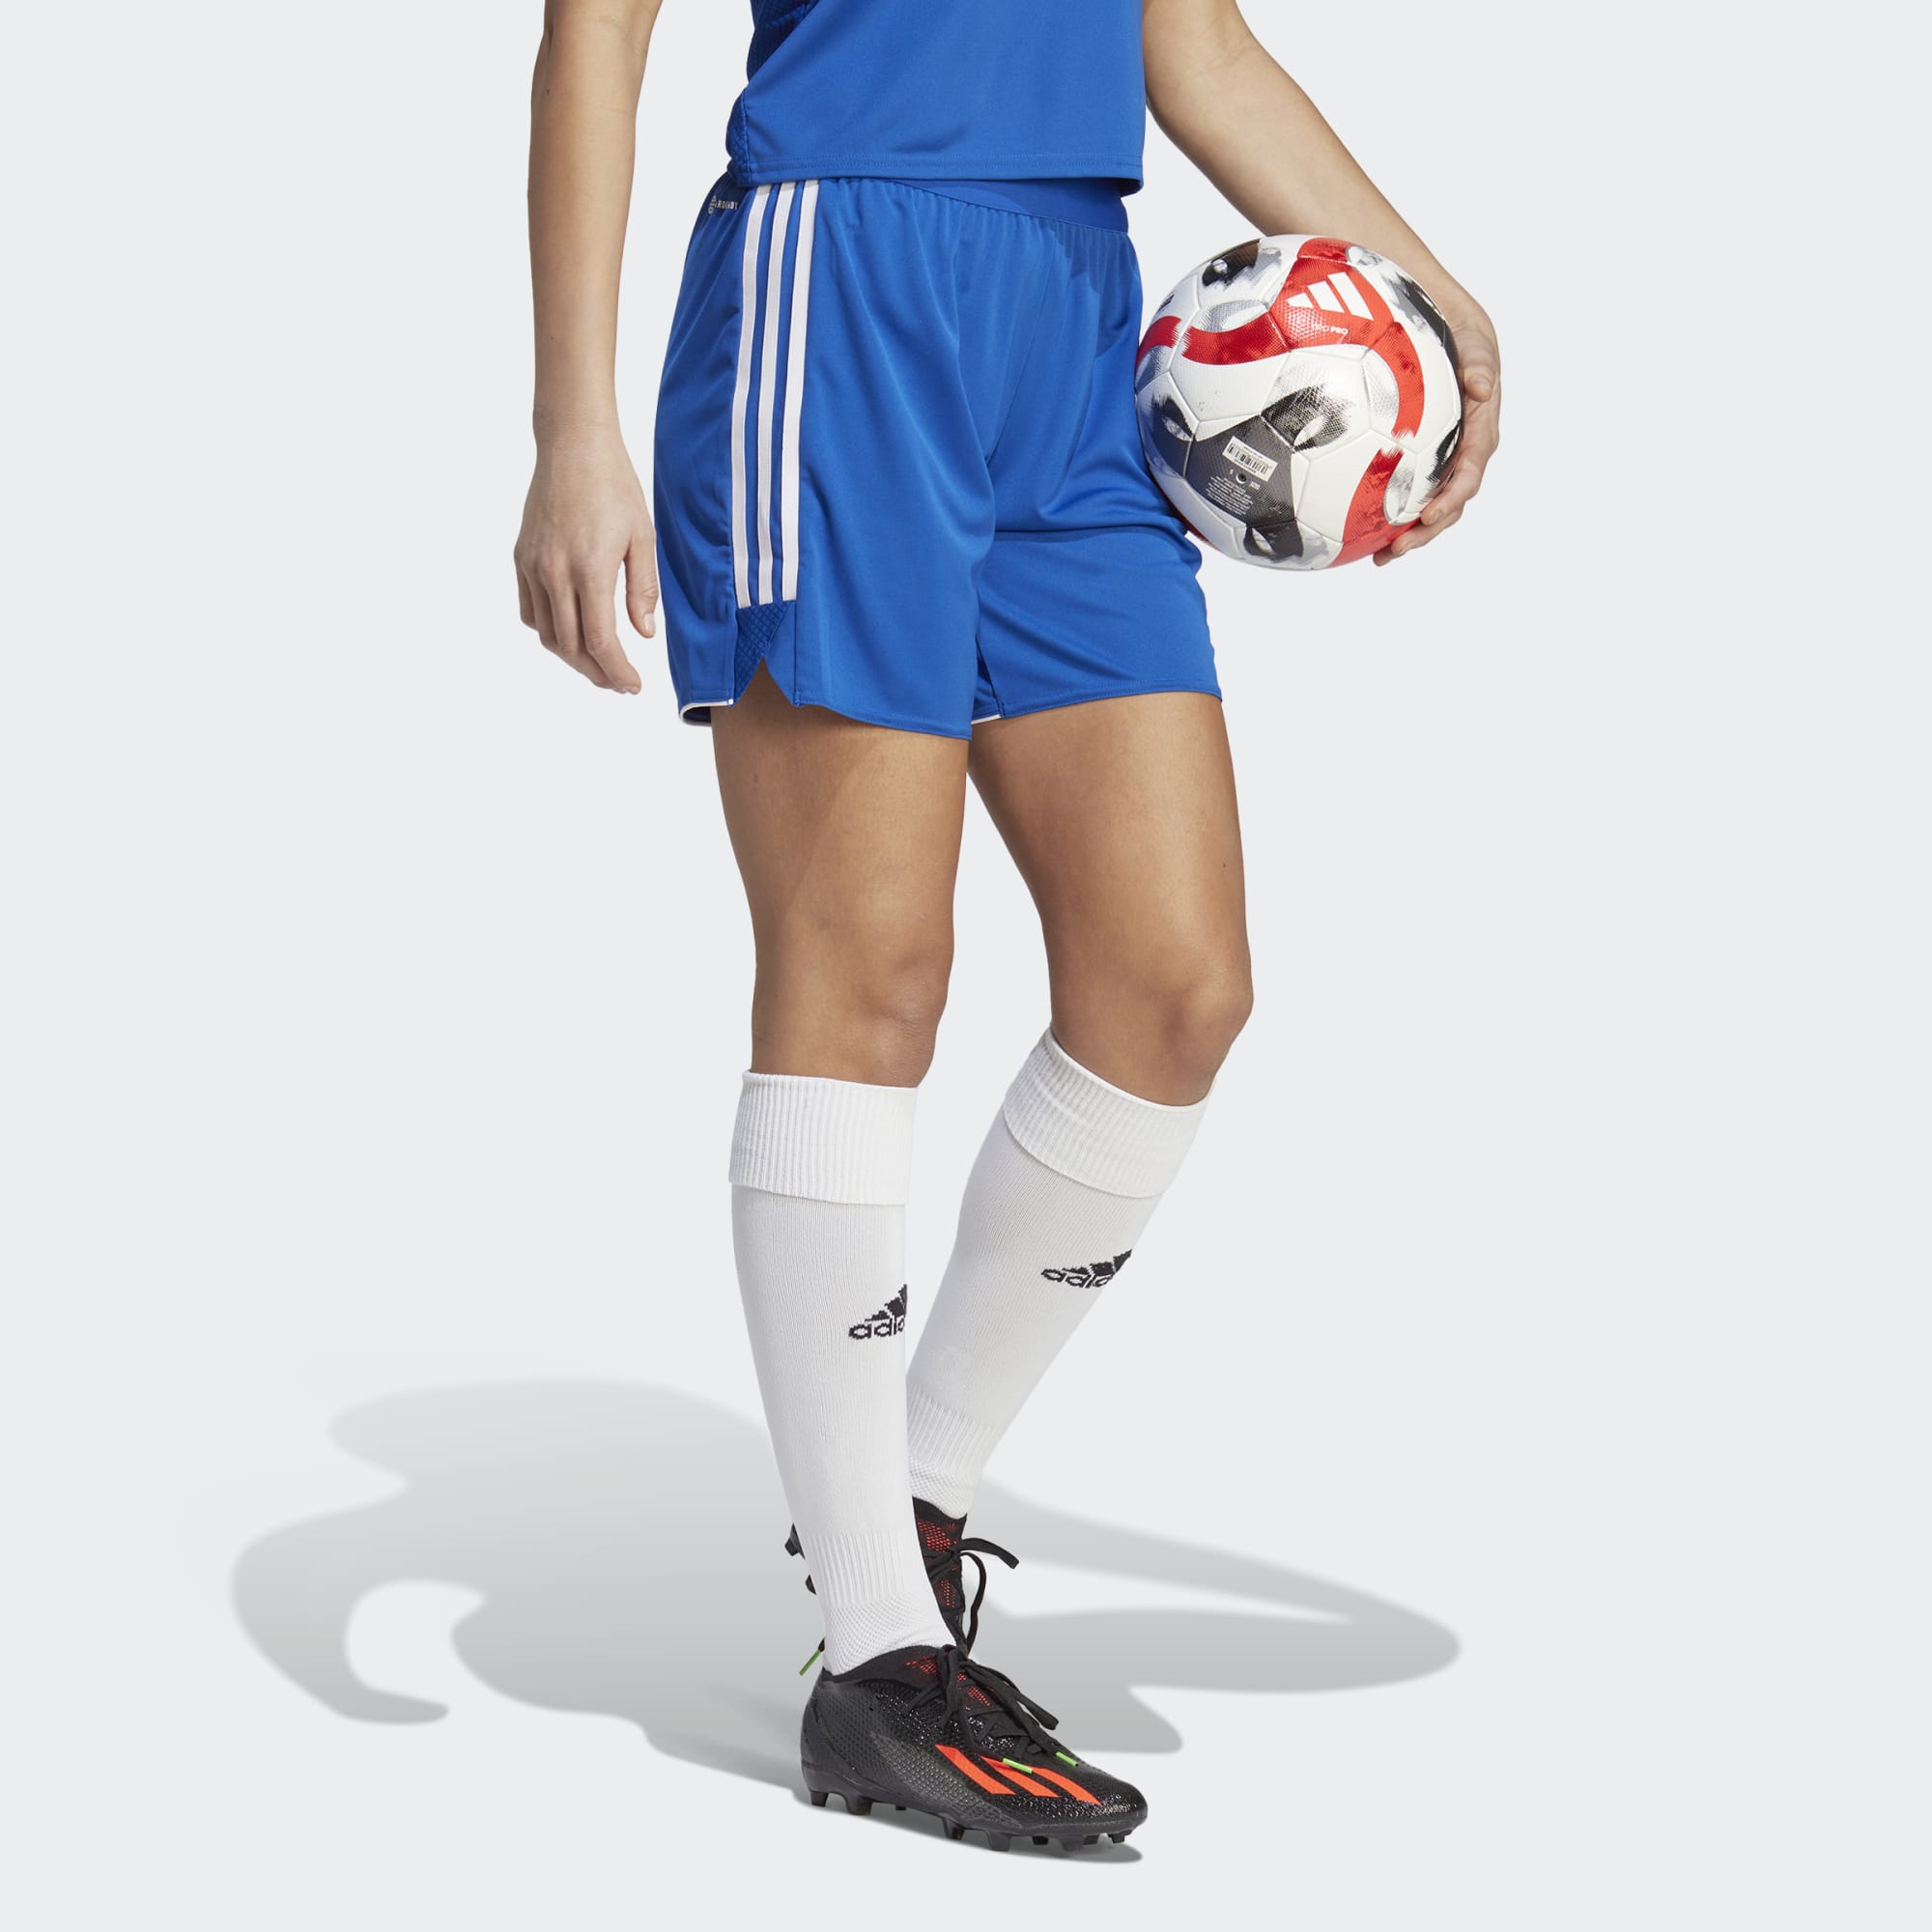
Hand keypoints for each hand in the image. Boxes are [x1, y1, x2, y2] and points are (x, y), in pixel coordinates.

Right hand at [513, 427, 656, 691]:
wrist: (573, 447)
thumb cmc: (615, 487)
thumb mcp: (642, 537)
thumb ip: (642, 589)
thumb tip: (644, 634)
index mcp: (590, 570)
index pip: (601, 643)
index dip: (617, 672)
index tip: (633, 686)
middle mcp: (555, 573)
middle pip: (571, 647)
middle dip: (597, 674)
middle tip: (619, 684)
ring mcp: (532, 566)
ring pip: (547, 634)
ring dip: (572, 658)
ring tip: (597, 666)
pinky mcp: (521, 558)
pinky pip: (530, 611)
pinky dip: (549, 632)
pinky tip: (570, 633)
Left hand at [1377, 295, 1500, 564]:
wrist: (1441, 324)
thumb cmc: (1459, 333)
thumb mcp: (1474, 341)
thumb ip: (1479, 362)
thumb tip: (1482, 386)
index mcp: (1478, 431)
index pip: (1468, 473)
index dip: (1451, 498)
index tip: (1429, 516)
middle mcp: (1461, 452)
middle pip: (1448, 502)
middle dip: (1425, 531)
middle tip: (1396, 549)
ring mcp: (1439, 458)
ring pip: (1427, 503)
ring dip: (1407, 532)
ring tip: (1381, 556)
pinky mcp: (1417, 457)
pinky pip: (1405, 488)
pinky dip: (1385, 510)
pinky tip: (1359, 530)